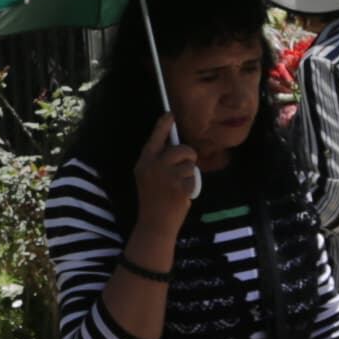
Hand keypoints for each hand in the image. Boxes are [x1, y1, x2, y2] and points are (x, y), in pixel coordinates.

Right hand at [132, 109, 202, 228]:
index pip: (155, 139)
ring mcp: (167, 176)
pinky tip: (182, 196)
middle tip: (184, 169)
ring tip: (179, 187)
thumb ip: (157, 161)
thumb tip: (175, 145)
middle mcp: (154, 166)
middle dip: (188, 156)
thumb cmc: (154, 199)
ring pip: (190, 165)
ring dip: (190, 175)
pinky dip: (192, 187)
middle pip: (181, 149)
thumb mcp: (148, 177)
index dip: (163, 126)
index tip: (170, 114)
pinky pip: (194, 179)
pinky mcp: (179, 187)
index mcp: (144, 162)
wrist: (155, 224)